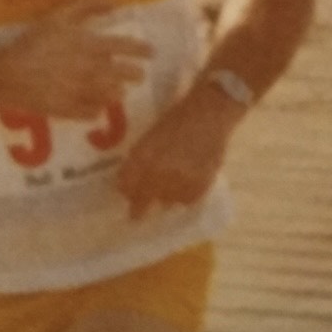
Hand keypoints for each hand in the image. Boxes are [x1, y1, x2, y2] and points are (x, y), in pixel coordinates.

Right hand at [0, 0, 151, 119]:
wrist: (9, 74)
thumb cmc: (33, 43)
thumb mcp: (57, 18)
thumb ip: (86, 7)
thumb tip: (114, 3)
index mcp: (93, 47)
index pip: (127, 48)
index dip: (142, 50)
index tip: (151, 52)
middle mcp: (95, 72)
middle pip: (127, 75)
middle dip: (135, 74)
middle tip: (136, 74)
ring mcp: (86, 94)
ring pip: (114, 96)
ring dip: (117, 91)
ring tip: (116, 89)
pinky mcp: (73, 111)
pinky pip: (94, 113)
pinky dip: (96, 109)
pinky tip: (92, 105)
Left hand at [114, 85, 239, 217]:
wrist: (208, 114)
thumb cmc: (176, 119)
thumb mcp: (150, 137)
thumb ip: (139, 160)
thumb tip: (129, 180)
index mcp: (141, 156)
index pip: (125, 184)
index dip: (124, 191)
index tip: (124, 195)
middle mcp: (157, 171)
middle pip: (143, 200)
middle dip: (138, 208)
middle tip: (135, 217)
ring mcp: (179, 180)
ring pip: (165, 203)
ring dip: (163, 200)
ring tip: (166, 194)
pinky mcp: (200, 185)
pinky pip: (186, 201)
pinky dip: (184, 197)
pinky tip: (184, 189)